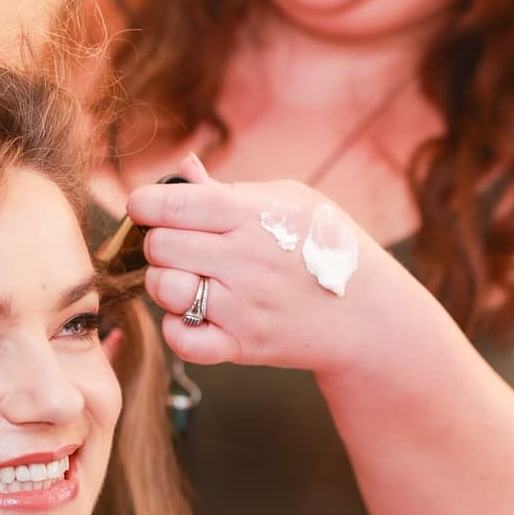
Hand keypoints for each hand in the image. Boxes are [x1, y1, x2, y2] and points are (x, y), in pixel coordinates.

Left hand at [125, 155, 385, 373]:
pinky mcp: (242, 345)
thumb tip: (182, 169)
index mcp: (253, 216)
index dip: (144, 203)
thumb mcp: (292, 200)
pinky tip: (194, 313)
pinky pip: (182, 339)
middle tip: (176, 245)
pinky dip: (177, 327)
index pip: (173, 204)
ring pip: (164, 289)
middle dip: (158, 241)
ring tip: (187, 278)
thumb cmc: (327, 246)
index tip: (145, 207)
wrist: (368, 313)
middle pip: (161, 245)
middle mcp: (245, 260)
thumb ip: (231, 189)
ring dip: (165, 282)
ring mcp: (243, 306)